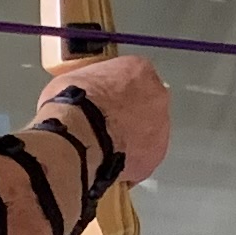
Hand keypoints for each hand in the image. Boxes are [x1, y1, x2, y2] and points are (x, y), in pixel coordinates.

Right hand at [38, 56, 168, 184]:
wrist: (80, 136)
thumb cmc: (75, 104)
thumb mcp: (74, 79)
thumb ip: (92, 85)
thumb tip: (85, 95)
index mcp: (139, 70)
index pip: (133, 76)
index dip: (116, 91)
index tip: (104, 100)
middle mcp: (157, 96)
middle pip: (146, 105)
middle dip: (129, 115)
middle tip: (105, 125)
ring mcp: (161, 128)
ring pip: (148, 134)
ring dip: (131, 140)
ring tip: (104, 148)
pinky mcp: (155, 156)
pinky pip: (142, 159)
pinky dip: (128, 162)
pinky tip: (108, 164)